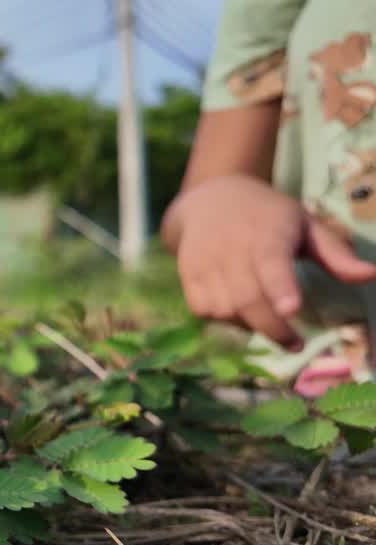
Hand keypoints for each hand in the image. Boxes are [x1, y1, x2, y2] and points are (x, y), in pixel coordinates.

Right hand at [165, 174, 375, 348]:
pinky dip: (225, 320)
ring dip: (249, 324)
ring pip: (225, 310)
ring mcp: (205, 263)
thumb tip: (371, 276)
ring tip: (267, 318)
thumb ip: (336, 254)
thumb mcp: (305, 225)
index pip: (271, 261)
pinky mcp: (187, 276)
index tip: (292, 309)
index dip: (280, 286)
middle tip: (295, 344)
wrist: (209, 201)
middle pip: (247, 298)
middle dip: (273, 328)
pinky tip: (240, 311)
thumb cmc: (267, 216)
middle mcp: (231, 247)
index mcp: (267, 231)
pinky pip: (205, 311)